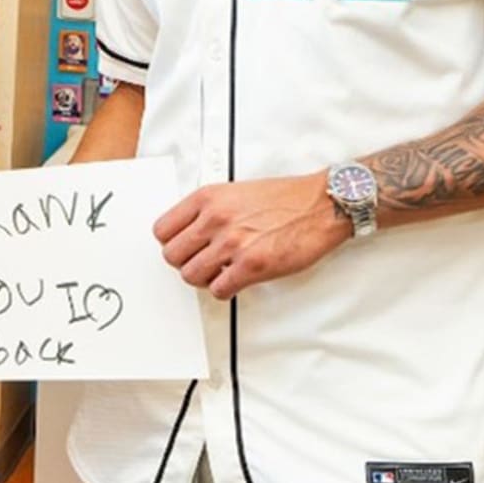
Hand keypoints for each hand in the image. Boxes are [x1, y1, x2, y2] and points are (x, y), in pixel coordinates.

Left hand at [154, 173, 351, 298]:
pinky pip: (218, 290)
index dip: (172, 243)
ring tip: (220, 272)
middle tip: (202, 262)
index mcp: (208, 198)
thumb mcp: (235, 192)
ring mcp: (232, 243)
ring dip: (204, 279)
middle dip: (186, 262)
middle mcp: (216, 219)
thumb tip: (190, 233)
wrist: (321, 204)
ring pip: (190, 276)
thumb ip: (209, 211)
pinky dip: (225, 290)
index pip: (162, 229)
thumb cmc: (285, 198)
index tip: (183, 247)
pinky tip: (236, 280)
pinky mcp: (251, 266)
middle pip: (172, 256)